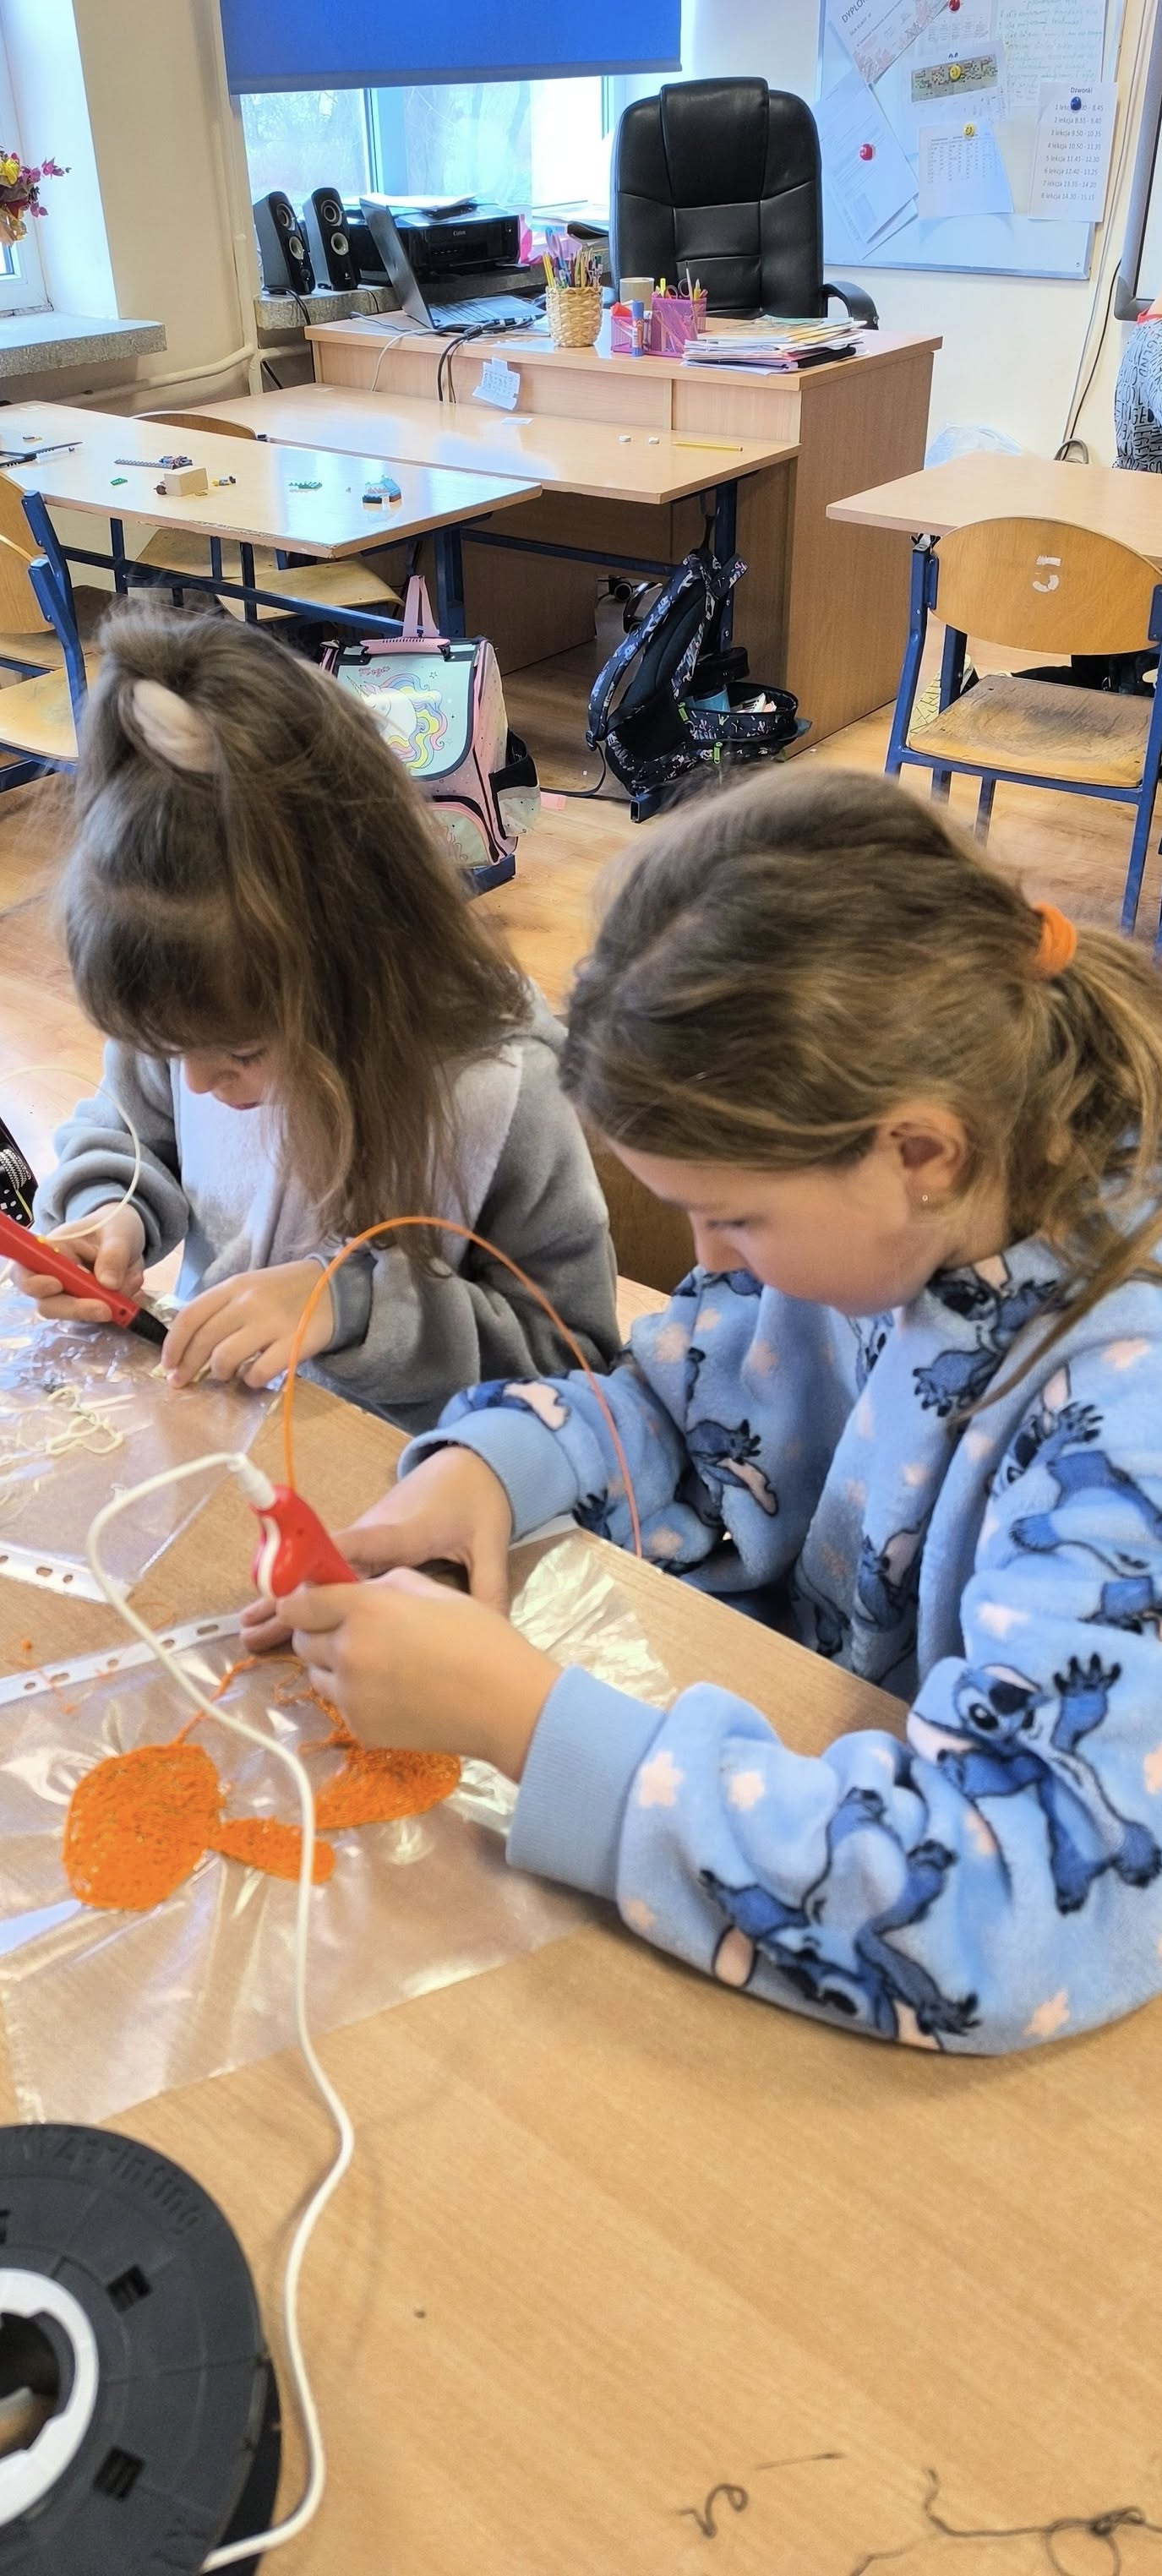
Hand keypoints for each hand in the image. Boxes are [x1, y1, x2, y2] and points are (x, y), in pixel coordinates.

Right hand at [10, 1203, 145, 1323]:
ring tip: (131, 1282)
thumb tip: (108, 1283)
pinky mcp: (89, 1308)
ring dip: (106, 1306)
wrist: (127, 1237)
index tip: (57, 1285)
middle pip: (49, 1304)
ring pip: (76, 1316)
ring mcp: (71, 1296)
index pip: (27, 1273)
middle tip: (105, 1309)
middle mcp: (53, 1278)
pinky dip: (121, 1308)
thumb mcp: (118, 1232)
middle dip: (77, 1309)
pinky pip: (101, 1316)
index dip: (35, 1284)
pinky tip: (133, 1290)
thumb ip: (114, 1254)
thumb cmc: (113, 1227)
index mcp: (50, 1251)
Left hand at [162, 1260, 333, 1388]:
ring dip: (219, 1374)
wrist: (334, 1288)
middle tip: (181, 1382)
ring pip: (225, 1358)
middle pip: (203, 1341)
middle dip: (187, 1367)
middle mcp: (248, 1303)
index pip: (190, 1317)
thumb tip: (188, 1344)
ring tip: (225, 1376)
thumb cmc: (285, 1291)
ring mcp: (271, 1323)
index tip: (167, 1364)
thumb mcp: (249, 1288)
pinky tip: (252, 1377)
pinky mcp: (293, 1344)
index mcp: (234, 1287)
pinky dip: (249, 1381)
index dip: (173, 1345)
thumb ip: (221, 1309)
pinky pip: (258, 1372)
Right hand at [238, 1446, 512, 1653]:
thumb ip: (489, 1588)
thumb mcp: (489, 1544)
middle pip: (324, 1570)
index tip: (296, 1585)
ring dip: (285, 1602)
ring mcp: (362, 1538)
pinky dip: (300, 1597)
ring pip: (318, 1576)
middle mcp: (372, 1533)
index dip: (328, 1563)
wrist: (468, 1462)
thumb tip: (492, 1630)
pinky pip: (327, 1576)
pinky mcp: (360, 1545)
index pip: (362, 1545)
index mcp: (404, 1530)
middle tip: (250, 1626)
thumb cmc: (477, 1502)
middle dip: (288, 1600)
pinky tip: (274, 1620)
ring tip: (247, 1629)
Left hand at [285, 1566, 558, 1779]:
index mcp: (364, 1609)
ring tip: (378, 1664)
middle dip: (319, 1632)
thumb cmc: (479, 1639)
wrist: (506, 1705)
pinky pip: (341, 1706)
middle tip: (352, 1632)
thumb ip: (385, 1585)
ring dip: (334, 1666)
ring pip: (316, 1676)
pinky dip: (356, 1697)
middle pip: (301, 1640)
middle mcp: (348, 1651)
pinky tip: (394, 1693)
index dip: (300, 1601)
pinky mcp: (360, 1729)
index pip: (299, 1603)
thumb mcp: (434, 1591)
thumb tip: (357, 1590)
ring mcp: (351, 1695)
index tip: (307, 1603)